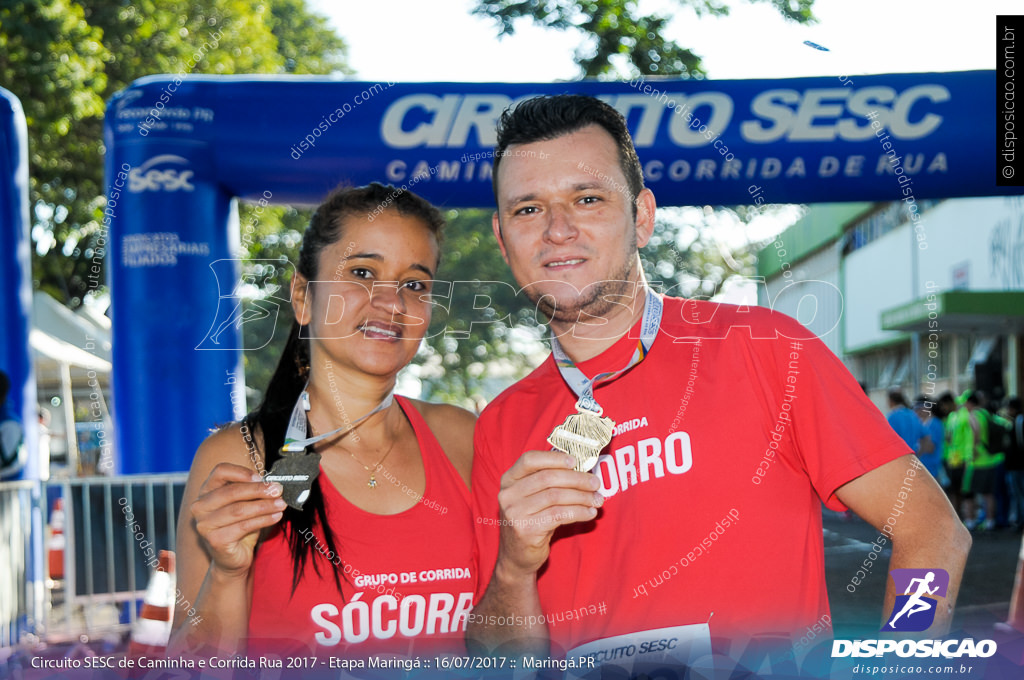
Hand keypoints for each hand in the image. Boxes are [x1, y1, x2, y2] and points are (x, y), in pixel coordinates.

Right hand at [190, 463, 284, 577]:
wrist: (233, 558)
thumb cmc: (240, 527)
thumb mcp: (245, 504)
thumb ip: (253, 492)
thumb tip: (273, 484)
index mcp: (206, 491)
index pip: (220, 471)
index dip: (241, 472)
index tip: (261, 477)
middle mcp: (200, 506)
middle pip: (231, 491)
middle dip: (258, 490)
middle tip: (278, 490)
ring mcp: (204, 524)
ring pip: (239, 509)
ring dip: (264, 505)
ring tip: (281, 504)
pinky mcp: (214, 540)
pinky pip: (243, 526)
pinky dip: (263, 520)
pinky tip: (276, 516)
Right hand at [495, 450, 603, 580]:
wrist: (516, 557)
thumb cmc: (530, 522)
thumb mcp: (531, 498)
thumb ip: (547, 481)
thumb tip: (580, 469)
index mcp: (509, 480)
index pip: (530, 459)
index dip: (554, 458)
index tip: (575, 461)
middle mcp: (508, 494)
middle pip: (547, 478)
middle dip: (576, 479)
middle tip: (595, 483)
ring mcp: (515, 512)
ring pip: (556, 496)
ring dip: (582, 497)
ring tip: (597, 500)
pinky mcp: (526, 530)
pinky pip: (559, 515)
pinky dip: (579, 512)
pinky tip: (589, 513)